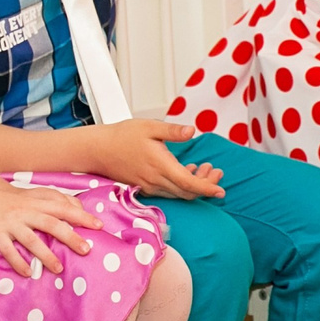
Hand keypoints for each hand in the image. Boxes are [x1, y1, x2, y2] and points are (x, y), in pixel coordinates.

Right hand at [0, 179, 100, 277]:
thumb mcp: (19, 199)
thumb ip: (41, 205)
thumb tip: (67, 213)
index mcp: (31, 202)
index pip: (62, 208)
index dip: (81, 216)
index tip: (99, 226)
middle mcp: (23, 211)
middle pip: (52, 223)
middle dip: (71, 236)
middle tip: (87, 249)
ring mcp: (8, 222)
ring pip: (32, 239)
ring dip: (47, 255)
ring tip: (59, 269)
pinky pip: (8, 250)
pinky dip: (19, 262)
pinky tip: (28, 273)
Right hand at [88, 118, 224, 199]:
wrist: (99, 150)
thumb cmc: (122, 136)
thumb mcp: (149, 127)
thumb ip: (172, 131)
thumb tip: (192, 131)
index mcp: (160, 165)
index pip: (189, 183)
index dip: (207, 188)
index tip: (221, 189)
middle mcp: (156, 180)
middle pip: (188, 192)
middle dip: (206, 185)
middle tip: (216, 171)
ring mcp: (150, 186)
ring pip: (179, 193)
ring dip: (195, 185)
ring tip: (205, 168)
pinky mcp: (146, 187)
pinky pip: (169, 192)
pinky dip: (182, 185)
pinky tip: (186, 171)